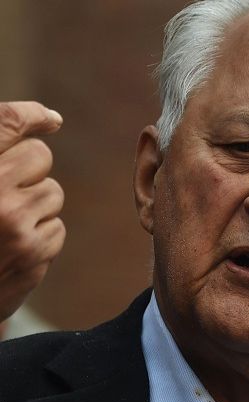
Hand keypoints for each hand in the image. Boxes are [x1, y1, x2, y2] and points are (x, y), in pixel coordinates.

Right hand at [0, 102, 65, 322]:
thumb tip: (50, 119)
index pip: (7, 122)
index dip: (31, 115)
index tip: (50, 119)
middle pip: (41, 156)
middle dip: (30, 169)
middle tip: (8, 190)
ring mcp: (15, 226)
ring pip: (53, 193)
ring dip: (36, 205)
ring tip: (5, 226)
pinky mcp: (34, 254)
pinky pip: (57, 227)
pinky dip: (42, 235)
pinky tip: (14, 248)